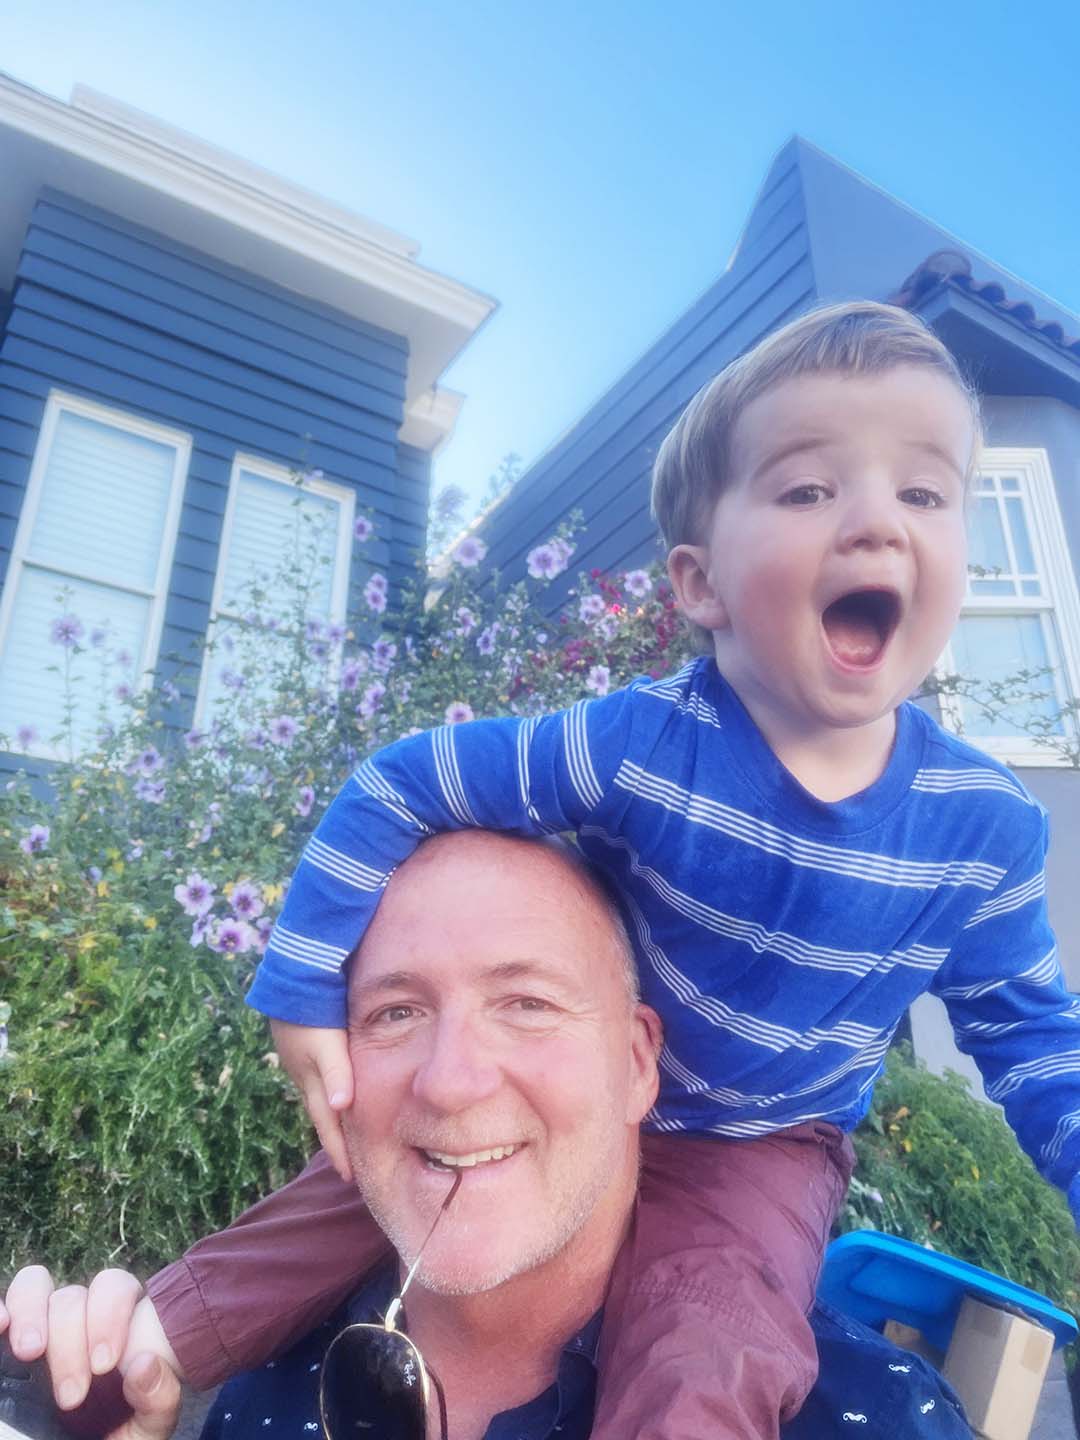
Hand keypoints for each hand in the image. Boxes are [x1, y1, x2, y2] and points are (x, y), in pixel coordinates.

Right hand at [1, 1265, 181, 1439]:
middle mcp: (77, 1319)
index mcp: (117, 1328)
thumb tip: (147, 1364)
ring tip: (30, 1352)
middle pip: (74, 1295)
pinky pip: (2, 1305)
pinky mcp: (6, 1343)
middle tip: (71, 1395)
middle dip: (71, 1340)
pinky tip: (1, 1325)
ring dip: (33, 1313)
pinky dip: (1, 1307)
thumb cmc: (113, 1438)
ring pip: (35, 1285)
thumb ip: (158, 1400)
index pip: (117, 1289)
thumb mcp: (144, 1431)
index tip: (104, 1365)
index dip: (109, 1316)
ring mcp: (39, 1328)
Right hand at [270, 1020, 354, 1181]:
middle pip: (323, 1117)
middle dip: (336, 1142)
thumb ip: (337, 1072)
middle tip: (349, 1168)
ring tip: (343, 1135)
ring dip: (332, 1119)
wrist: (290, 980)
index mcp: (312, 1082)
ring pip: (321, 1099)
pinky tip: (337, 1092)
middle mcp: (305, 1077)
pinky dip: (330, 1094)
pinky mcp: (305, 1047)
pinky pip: (320, 1080)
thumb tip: (342, 1107)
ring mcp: (303, 1062)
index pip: (328, 1126)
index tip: (351, 1179)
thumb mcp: (327, 1044)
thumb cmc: (313, 1013)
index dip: (340, 1152)